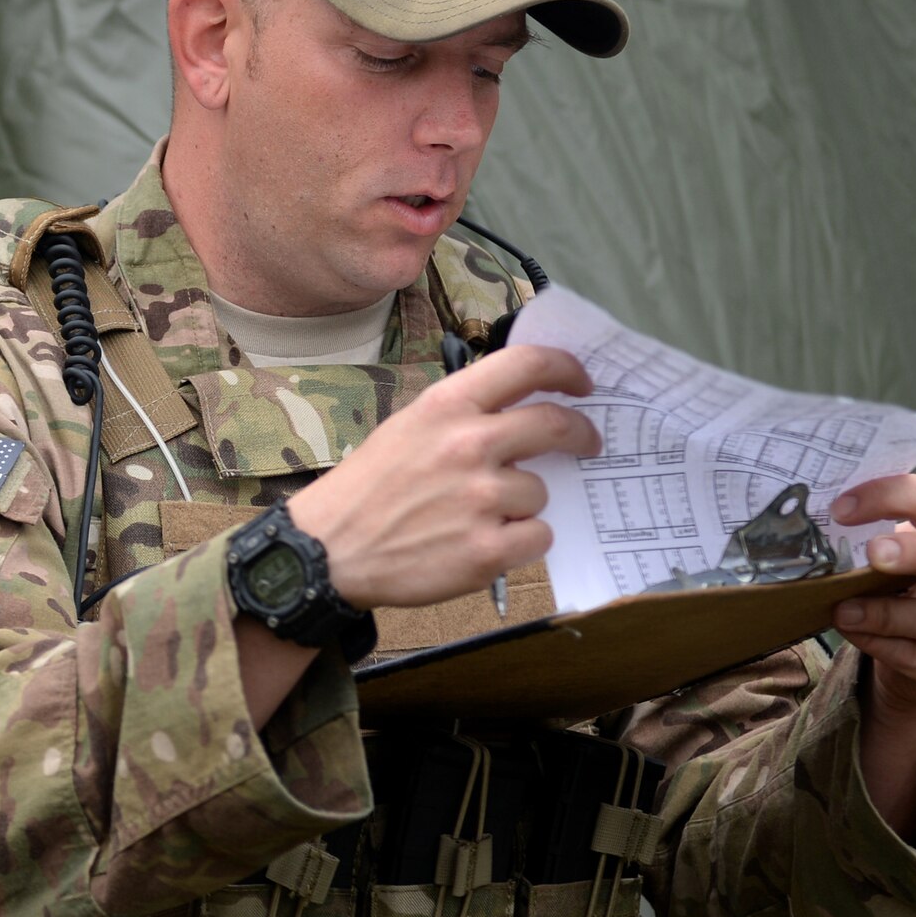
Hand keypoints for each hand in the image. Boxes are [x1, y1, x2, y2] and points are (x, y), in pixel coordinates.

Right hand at [286, 345, 598, 609]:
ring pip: (541, 492)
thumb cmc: (367, 490)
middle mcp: (469, 444)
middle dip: (582, 434)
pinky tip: (483, 544)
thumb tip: (520, 412)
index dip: (567, 370)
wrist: (328, 551)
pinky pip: (537, 537)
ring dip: (523, 505)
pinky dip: (520, 543)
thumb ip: (462, 415)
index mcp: (446, 406)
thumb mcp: (406, 428)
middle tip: (587, 444)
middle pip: (556, 424)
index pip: (527, 365)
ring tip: (479, 517)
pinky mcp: (487, 550)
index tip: (581, 384)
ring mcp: (481, 499)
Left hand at [832, 475, 915, 714]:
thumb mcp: (890, 562)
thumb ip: (868, 541)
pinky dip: (880, 646)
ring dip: (881, 613)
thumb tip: (811, 527)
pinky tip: (855, 634)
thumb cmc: (901, 594)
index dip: (889, 496)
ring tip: (841, 610)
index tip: (841, 509)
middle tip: (872, 553)